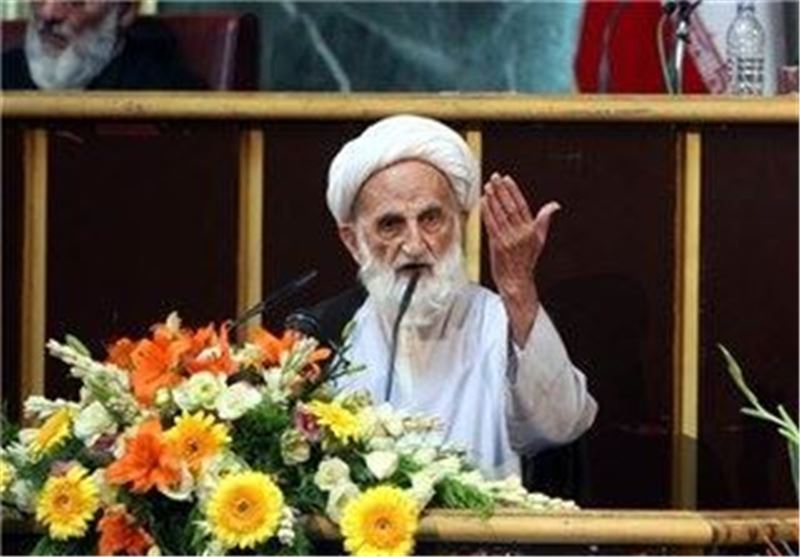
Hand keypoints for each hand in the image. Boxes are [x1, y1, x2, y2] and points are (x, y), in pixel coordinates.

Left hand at [480, 173, 559, 343]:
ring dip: (493, 198)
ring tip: (488, 186)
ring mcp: (508, 239)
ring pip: (499, 214)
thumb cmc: (526, 260)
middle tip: (495, 177)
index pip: (522, 205)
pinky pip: (491, 224)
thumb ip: (544, 220)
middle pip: (510, 207)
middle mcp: (520, 233)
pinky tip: (483, 202)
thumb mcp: (539, 240)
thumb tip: (554, 205)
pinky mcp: (497, 244)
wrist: (516, 280)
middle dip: (502, 190)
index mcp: (531, 230)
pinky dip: (486, 212)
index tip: (507, 179)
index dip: (514, 191)